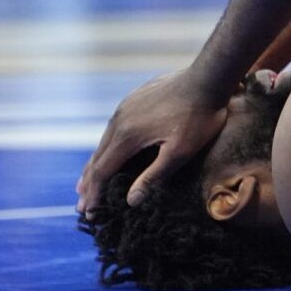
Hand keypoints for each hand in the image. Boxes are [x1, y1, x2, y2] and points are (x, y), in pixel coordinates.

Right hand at [76, 68, 230, 212]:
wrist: (208, 78)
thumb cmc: (199, 117)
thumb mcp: (180, 152)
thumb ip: (154, 176)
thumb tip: (130, 201)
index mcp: (126, 136)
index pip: (101, 171)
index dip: (94, 194)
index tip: (88, 212)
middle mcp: (118, 121)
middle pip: (97, 158)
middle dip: (89, 184)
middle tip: (83, 205)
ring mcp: (124, 108)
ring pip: (103, 142)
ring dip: (95, 165)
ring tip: (87, 184)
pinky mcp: (133, 100)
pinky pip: (113, 129)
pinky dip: (107, 147)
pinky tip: (110, 152)